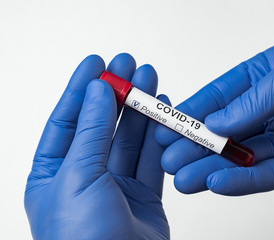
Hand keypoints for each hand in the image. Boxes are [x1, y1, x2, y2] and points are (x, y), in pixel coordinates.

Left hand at [25, 54, 169, 238]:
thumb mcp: (78, 176)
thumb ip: (92, 131)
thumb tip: (100, 90)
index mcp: (53, 174)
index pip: (67, 121)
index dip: (82, 90)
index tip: (97, 63)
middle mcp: (84, 177)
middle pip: (103, 125)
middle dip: (116, 94)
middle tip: (129, 65)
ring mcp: (116, 186)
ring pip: (129, 138)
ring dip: (140, 109)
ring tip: (150, 79)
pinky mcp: (144, 196)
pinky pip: (151, 158)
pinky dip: (158, 135)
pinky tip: (163, 112)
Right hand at [155, 34, 273, 195]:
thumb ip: (254, 100)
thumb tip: (216, 122)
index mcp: (265, 76)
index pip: (219, 96)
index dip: (192, 112)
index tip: (167, 125)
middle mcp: (270, 108)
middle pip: (225, 130)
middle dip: (195, 145)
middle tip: (169, 159)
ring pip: (241, 156)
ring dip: (211, 168)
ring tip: (184, 179)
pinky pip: (267, 174)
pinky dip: (242, 181)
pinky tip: (217, 184)